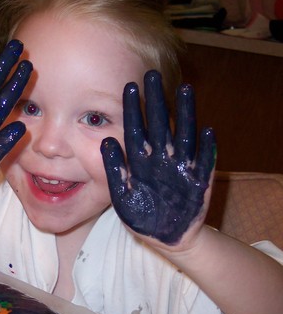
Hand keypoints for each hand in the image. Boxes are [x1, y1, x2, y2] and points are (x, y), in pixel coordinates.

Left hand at [100, 70, 215, 245]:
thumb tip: (106, 141)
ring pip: (184, 136)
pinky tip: (207, 130)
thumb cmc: (141, 217)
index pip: (136, 130)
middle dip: (157, 100)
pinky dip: (206, 149)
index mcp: (140, 162)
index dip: (133, 109)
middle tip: (153, 74)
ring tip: (185, 90)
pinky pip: (204, 163)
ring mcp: (181, 168)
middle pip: (160, 125)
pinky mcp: (199, 182)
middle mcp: (161, 159)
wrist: (166, 238)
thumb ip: (115, 171)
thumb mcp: (122, 196)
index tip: (129, 86)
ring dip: (186, 114)